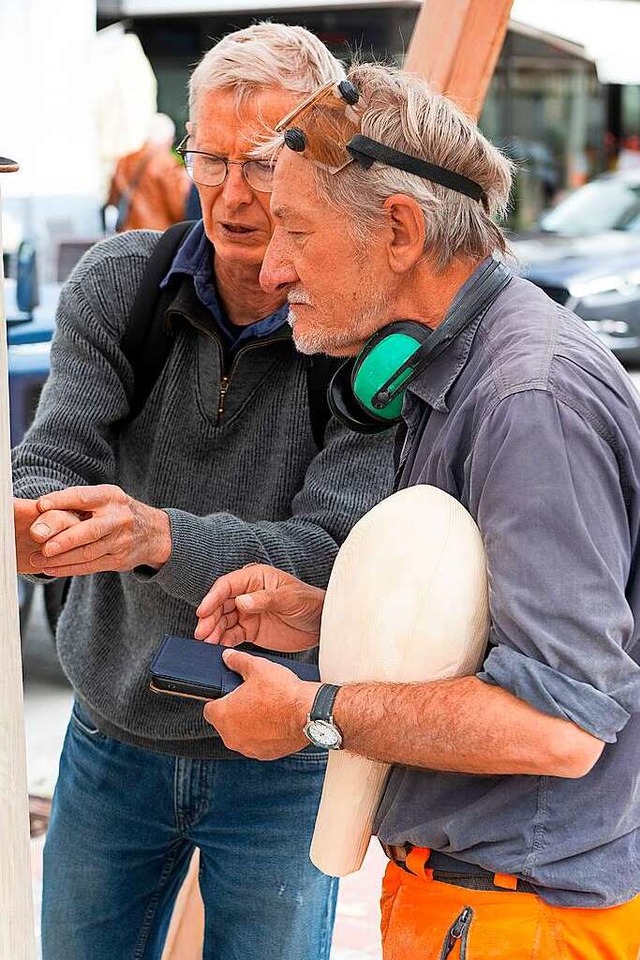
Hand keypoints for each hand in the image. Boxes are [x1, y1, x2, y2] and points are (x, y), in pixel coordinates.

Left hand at [27, 484, 171, 575]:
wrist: (154, 532)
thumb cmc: (117, 512)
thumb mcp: (104, 498)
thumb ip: (77, 502)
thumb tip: (41, 509)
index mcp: (111, 497)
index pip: (84, 497)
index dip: (62, 500)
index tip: (41, 505)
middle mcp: (118, 518)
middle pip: (90, 531)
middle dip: (65, 539)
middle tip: (42, 544)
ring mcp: (121, 541)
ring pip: (88, 553)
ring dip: (61, 558)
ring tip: (37, 559)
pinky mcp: (119, 560)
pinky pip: (91, 566)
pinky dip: (69, 569)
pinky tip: (50, 569)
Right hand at [195, 563, 324, 651]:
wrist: (321, 624)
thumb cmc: (309, 602)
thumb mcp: (289, 598)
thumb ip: (265, 599)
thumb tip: (241, 601)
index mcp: (255, 579)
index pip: (227, 586)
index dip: (212, 598)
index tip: (203, 611)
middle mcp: (247, 594)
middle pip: (220, 604)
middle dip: (209, 618)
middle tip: (202, 632)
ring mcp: (248, 612)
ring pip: (223, 620)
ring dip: (213, 630)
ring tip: (206, 642)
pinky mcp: (251, 630)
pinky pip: (232, 634)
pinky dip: (223, 641)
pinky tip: (218, 647)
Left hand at [203, 649, 318, 758]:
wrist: (309, 712)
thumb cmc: (283, 693)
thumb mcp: (257, 667)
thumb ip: (237, 661)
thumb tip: (228, 657)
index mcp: (224, 715)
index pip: (208, 708)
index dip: (218, 699)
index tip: (228, 694)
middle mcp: (231, 736)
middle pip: (224, 722)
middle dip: (234, 711)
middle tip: (250, 697)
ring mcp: (248, 748)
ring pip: (241, 734)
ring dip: (248, 724)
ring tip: (265, 708)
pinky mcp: (264, 754)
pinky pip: (256, 742)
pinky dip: (262, 734)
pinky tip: (274, 720)